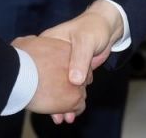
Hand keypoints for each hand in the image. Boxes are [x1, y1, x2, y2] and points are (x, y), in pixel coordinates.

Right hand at [41, 0, 125, 124]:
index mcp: (50, 42)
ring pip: (57, 84)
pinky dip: (68, 97)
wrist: (107, 26)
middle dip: (50, 96)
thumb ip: (80, 58)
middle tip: (54, 114)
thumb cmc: (94, 27)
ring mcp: (62, 63)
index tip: (40, 96)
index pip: (38, 63)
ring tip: (61, 118)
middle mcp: (53, 54)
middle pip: (46, 77)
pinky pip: (66, 85)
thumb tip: (75, 80)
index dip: (38, 80)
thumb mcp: (86, 40)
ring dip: (60, 101)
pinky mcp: (72, 70)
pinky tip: (68, 111)